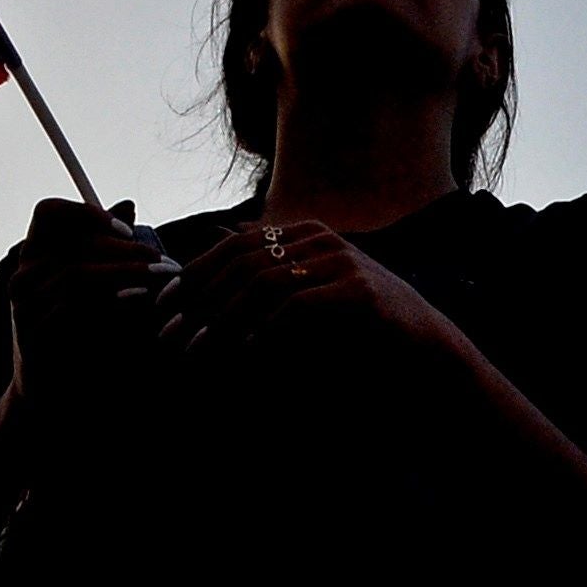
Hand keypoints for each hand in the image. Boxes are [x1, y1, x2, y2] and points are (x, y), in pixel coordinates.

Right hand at [0, 199, 168, 423]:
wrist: (54, 393)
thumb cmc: (79, 334)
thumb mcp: (94, 286)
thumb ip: (106, 247)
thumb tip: (129, 204)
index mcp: (32, 260)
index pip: (46, 213)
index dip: (85, 212)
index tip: (127, 228)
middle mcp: (22, 279)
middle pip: (72, 244)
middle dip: (125, 248)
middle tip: (162, 259)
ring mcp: (24, 307)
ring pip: (78, 272)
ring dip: (127, 271)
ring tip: (161, 276)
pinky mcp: (35, 335)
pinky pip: (76, 307)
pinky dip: (113, 298)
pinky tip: (142, 297)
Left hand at [159, 215, 455, 380]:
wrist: (422, 345)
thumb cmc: (359, 325)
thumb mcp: (309, 294)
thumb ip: (269, 278)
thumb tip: (213, 258)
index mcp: (306, 233)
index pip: (236, 243)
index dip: (196, 271)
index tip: (165, 304)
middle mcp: (322, 239)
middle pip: (244, 260)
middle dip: (201, 300)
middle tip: (171, 334)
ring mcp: (343, 262)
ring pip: (265, 282)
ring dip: (225, 320)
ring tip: (201, 350)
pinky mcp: (359, 292)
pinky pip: (299, 306)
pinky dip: (268, 330)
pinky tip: (247, 353)